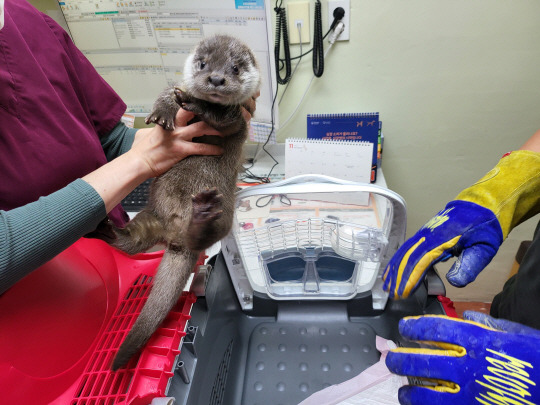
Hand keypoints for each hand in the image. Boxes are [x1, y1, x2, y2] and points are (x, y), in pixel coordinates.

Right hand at [130, 108, 223, 176]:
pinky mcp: (182, 150)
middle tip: (219, 117)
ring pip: (201, 128)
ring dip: (215, 130)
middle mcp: (174, 126)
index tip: (205, 105)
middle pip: (195, 114)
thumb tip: (157, 127)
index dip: (194, 105)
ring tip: (225, 132)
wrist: (140, 162)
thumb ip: (156, 128)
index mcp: (167, 121)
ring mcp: (179, 137)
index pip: (182, 108)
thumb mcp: (146, 133)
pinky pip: (201, 148)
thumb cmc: (142, 149)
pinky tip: (220, 151)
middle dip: (208, 115)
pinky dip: (212, 149)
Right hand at [383, 150, 539, 298]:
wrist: (482, 204)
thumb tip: (454, 282)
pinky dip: (398, 259)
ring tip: (386, 284)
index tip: (402, 293)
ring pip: (404, 251)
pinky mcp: (425, 234)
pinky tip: (394, 268)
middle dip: (398, 276)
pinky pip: (408, 248)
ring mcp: (424, 234)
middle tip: (391, 294)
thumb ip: (470, 266)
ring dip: (394, 268)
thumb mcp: (485, 248)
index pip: (420, 261)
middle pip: (407, 257)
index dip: (409, 278)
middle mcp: (427, 235)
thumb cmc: (484, 226)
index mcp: (440, 240)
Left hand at [385, 313, 539, 404]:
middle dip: (400, 360)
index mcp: (479, 341)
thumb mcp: (518, 335)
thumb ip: (489, 325)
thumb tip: (466, 317)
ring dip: (410, 394)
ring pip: (427, 396)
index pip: (434, 329)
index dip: (414, 328)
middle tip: (392, 360)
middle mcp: (470, 367)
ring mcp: (471, 396)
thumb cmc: (539, 361)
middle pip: (422, 363)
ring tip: (404, 392)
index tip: (405, 329)